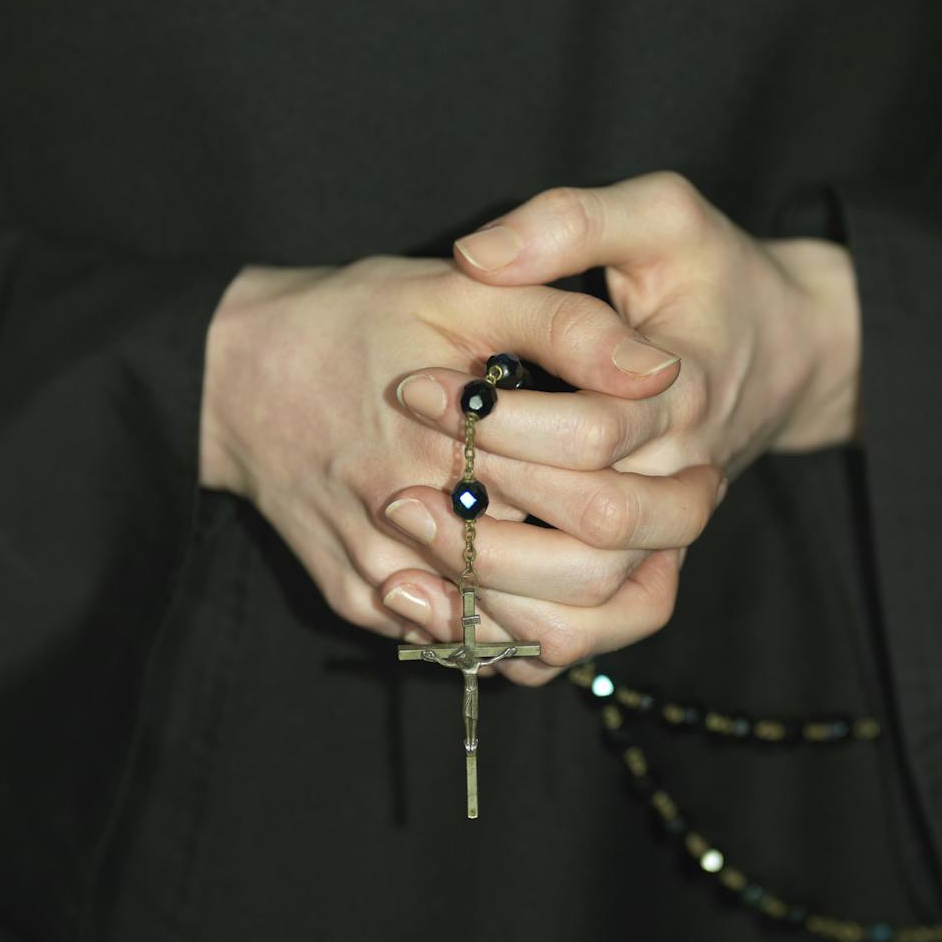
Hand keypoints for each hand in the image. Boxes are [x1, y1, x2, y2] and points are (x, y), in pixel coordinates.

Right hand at [198, 255, 684, 643]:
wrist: (234, 375)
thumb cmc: (352, 320)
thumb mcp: (462, 293)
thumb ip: (565, 324)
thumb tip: (657, 371)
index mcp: (459, 443)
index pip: (601, 508)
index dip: (672, 502)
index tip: (707, 480)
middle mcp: (417, 521)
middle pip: (569, 586)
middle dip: (642, 563)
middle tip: (681, 525)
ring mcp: (383, 573)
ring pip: (517, 636)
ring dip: (588, 610)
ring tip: (632, 564)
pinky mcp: (360, 599)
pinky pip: (458, 647)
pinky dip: (515, 632)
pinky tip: (549, 588)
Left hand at [375, 172, 858, 682]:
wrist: (782, 352)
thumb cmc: (709, 277)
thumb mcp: (658, 215)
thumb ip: (570, 222)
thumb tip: (476, 254)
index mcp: (685, 398)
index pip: (594, 433)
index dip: (497, 421)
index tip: (413, 389)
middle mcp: (683, 482)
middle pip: (598, 537)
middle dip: (491, 516)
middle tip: (400, 495)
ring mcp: (667, 542)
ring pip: (592, 610)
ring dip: (495, 593)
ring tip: (411, 558)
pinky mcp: (643, 577)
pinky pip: (583, 639)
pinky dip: (511, 640)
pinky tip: (441, 606)